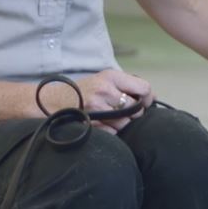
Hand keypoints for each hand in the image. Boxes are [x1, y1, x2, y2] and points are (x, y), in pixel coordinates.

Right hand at [37, 70, 153, 132]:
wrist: (54, 101)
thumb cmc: (84, 91)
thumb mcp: (105, 79)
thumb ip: (127, 85)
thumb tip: (153, 96)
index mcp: (111, 76)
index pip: (143, 88)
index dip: (147, 98)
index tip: (145, 103)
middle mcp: (105, 90)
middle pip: (136, 108)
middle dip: (133, 113)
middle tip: (122, 111)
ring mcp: (98, 107)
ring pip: (125, 122)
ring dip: (121, 123)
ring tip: (109, 117)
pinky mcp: (92, 122)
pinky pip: (113, 132)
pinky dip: (111, 130)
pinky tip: (101, 123)